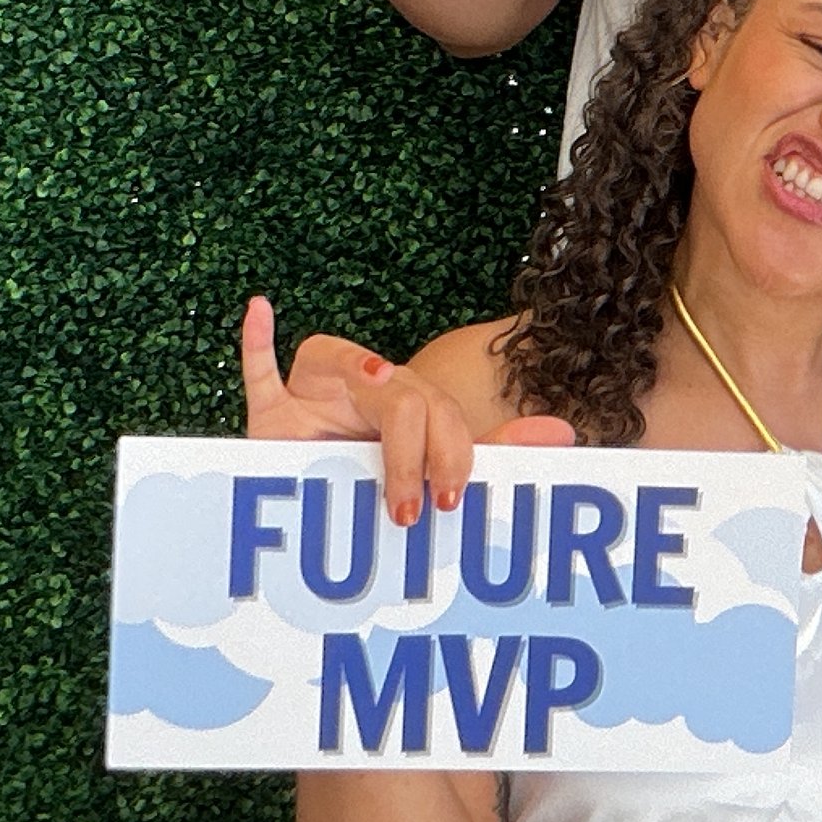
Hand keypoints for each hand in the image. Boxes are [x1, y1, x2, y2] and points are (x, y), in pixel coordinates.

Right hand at [239, 297, 572, 525]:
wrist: (317, 501)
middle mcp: (365, 385)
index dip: (448, 450)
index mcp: (407, 398)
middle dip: (408, 454)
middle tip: (407, 513)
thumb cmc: (382, 478)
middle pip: (397, 391)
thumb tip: (565, 432)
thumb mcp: (434, 467)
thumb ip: (496, 447)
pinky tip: (260, 308)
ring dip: (356, 386)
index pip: (436, 406)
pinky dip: (256, 339)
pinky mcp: (271, 411)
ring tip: (375, 425)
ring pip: (337, 362)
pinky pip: (260, 368)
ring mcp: (315, 394)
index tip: (451, 500)